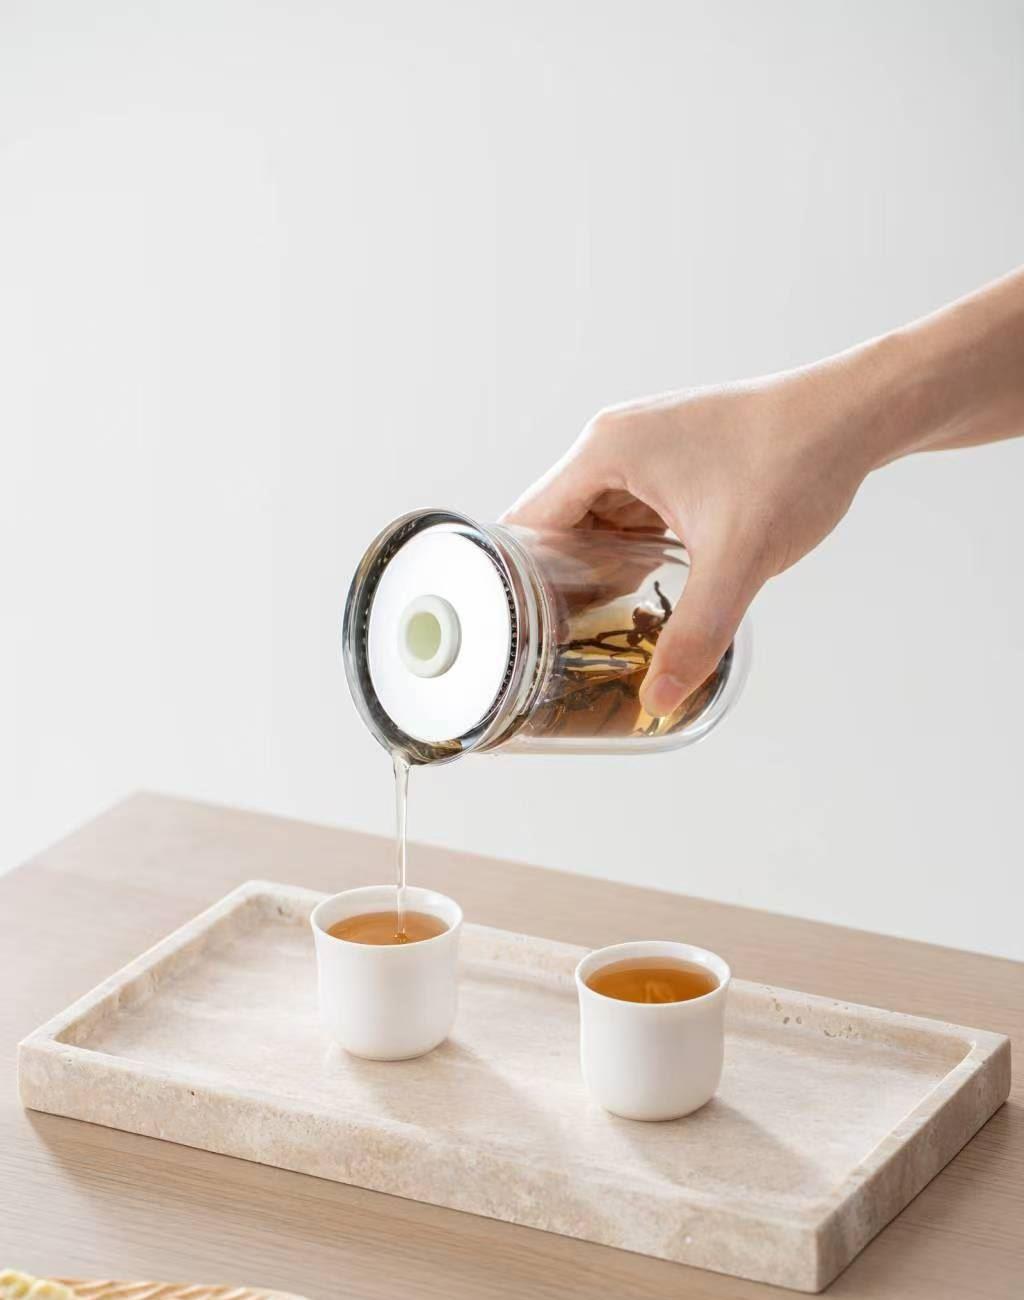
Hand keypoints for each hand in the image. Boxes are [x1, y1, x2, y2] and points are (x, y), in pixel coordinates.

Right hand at [504, 366, 874, 715]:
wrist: (854, 416)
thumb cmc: (794, 461)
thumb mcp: (739, 559)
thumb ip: (695, 634)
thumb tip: (657, 700)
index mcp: (605, 451)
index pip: (527, 525)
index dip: (515, 582)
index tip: (515, 636)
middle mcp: (613, 444)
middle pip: (555, 526)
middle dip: (554, 584)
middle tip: (553, 647)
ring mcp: (643, 450)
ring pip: (593, 524)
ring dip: (593, 571)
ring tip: (591, 631)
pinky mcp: (672, 462)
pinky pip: (628, 516)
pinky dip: (628, 554)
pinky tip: (640, 594)